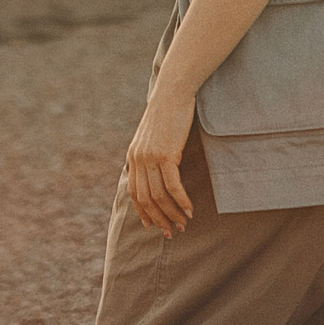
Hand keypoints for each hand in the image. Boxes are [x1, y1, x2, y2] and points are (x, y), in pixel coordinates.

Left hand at [125, 88, 197, 236]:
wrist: (173, 92)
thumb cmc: (167, 112)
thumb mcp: (152, 136)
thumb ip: (151, 154)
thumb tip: (157, 170)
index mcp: (133, 157)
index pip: (134, 193)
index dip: (143, 212)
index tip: (153, 226)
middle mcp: (138, 159)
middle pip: (146, 199)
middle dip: (159, 219)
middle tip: (171, 232)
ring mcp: (151, 157)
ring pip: (159, 196)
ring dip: (172, 214)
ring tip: (183, 225)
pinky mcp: (166, 154)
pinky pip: (173, 186)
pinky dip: (181, 201)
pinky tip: (190, 210)